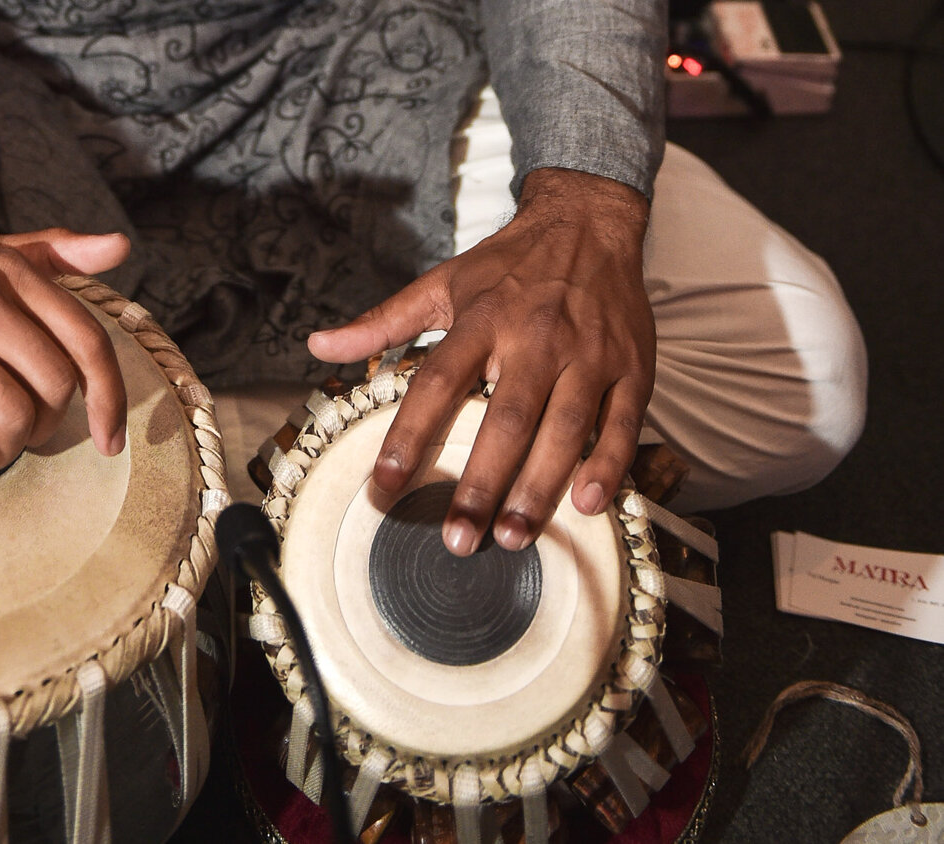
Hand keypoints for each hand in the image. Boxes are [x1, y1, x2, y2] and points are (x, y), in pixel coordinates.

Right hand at [0, 213, 129, 476]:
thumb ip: (53, 254)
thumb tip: (119, 247)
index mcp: (7, 271)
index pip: (86, 342)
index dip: (109, 400)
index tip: (108, 439)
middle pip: (53, 388)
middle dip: (43, 427)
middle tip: (15, 432)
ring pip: (7, 417)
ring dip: (2, 449)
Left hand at [308, 168, 653, 554]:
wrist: (588, 222)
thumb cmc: (509, 265)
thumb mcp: (440, 285)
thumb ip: (381, 323)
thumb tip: (318, 345)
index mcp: (483, 321)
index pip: (437, 383)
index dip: (408, 437)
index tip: (384, 486)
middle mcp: (536, 338)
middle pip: (505, 419)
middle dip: (480, 485)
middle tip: (458, 539)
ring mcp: (589, 354)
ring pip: (565, 429)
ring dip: (539, 487)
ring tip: (512, 536)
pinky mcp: (632, 367)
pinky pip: (624, 422)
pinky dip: (608, 464)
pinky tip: (586, 504)